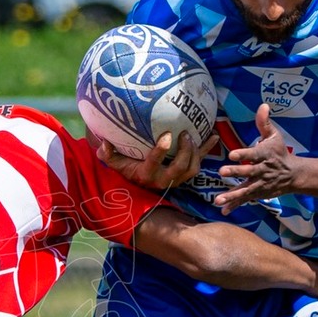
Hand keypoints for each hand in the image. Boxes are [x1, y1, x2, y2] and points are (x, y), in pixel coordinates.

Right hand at [94, 130, 209, 191]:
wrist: (137, 182)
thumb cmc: (125, 167)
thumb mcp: (113, 162)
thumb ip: (106, 153)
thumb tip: (104, 141)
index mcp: (146, 174)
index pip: (154, 163)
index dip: (161, 151)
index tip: (166, 135)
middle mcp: (163, 179)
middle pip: (180, 167)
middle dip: (185, 151)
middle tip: (184, 134)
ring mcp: (176, 179)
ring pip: (192, 168)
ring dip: (196, 152)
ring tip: (192, 136)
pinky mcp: (184, 175)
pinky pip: (198, 164)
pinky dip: (206, 150)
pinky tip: (214, 135)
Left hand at [212, 105, 298, 211]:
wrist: (293, 175)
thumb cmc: (279, 153)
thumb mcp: (274, 136)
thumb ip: (264, 123)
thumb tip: (263, 105)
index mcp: (265, 155)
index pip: (253, 153)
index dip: (243, 154)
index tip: (232, 154)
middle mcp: (262, 170)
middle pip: (248, 172)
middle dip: (236, 172)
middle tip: (222, 172)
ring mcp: (259, 184)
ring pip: (245, 189)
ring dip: (232, 195)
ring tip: (218, 199)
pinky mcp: (258, 193)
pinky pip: (245, 199)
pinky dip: (235, 205)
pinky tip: (223, 209)